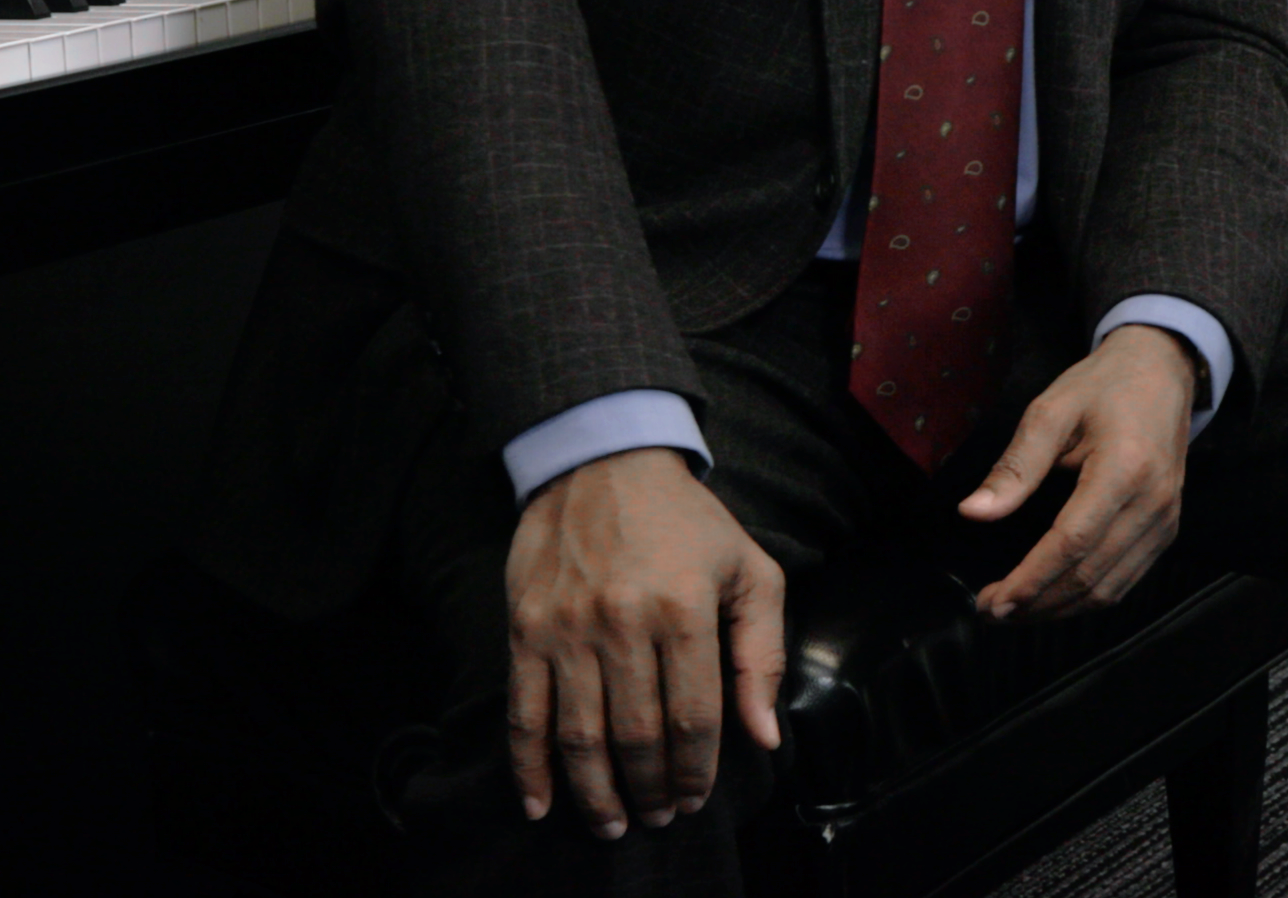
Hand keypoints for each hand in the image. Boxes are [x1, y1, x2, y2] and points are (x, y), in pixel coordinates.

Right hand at [502, 447, 786, 840]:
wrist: (603, 463)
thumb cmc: (688, 522)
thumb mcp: (750, 571)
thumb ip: (762, 653)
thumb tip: (763, 734)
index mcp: (684, 609)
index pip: (693, 717)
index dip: (697, 769)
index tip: (698, 798)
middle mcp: (622, 622)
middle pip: (636, 735)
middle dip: (651, 789)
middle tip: (661, 817)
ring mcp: (566, 629)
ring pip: (580, 736)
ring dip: (597, 793)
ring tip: (614, 823)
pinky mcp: (524, 631)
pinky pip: (523, 714)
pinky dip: (529, 768)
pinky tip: (543, 805)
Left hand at [962, 325, 1199, 619]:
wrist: (1163, 370)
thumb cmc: (1104, 386)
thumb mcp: (1051, 410)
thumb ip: (1015, 466)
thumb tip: (973, 513)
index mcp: (1125, 469)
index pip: (1072, 543)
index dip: (1030, 580)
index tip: (991, 601)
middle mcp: (1153, 503)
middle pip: (1090, 575)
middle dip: (1037, 603)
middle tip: (991, 611)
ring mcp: (1166, 520)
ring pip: (1110, 589)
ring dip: (1059, 610)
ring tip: (1016, 612)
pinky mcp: (1168, 528)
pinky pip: (1127, 580)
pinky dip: (1087, 598)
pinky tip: (1054, 597)